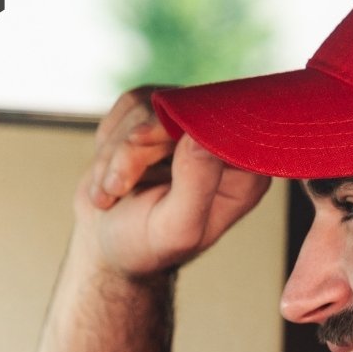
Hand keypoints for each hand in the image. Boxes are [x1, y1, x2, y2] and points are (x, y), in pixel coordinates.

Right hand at [73, 87, 271, 277]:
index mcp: (244, 174)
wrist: (110, 246)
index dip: (182, 125)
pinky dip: (109, 141)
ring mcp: (188, 127)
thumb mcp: (175, 229)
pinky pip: (130, 105)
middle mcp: (221, 145)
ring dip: (116, 151)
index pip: (226, 125)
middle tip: (115, 186)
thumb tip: (200, 135)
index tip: (140, 143)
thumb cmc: (147, 246)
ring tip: (110, 191)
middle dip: (135, 149)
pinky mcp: (159, 118)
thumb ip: (195, 185)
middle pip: (179, 110)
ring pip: (147, 105)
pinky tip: (109, 176)